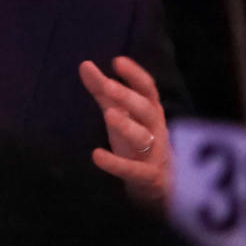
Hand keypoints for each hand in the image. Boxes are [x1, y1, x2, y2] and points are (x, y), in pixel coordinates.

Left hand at [79, 56, 170, 207]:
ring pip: (143, 137)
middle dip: (128, 97)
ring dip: (127, 125)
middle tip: (108, 86)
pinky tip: (97, 155)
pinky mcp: (148, 176)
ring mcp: (155, 153)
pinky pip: (134, 169)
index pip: (147, 89)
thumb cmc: (138, 140)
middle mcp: (156, 129)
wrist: (160, 184)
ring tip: (109, 115)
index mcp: (151, 111)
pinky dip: (116, 164)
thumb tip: (84, 64)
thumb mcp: (120, 113)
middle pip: (146, 109)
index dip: (135, 75)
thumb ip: (103, 92)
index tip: (117, 61)